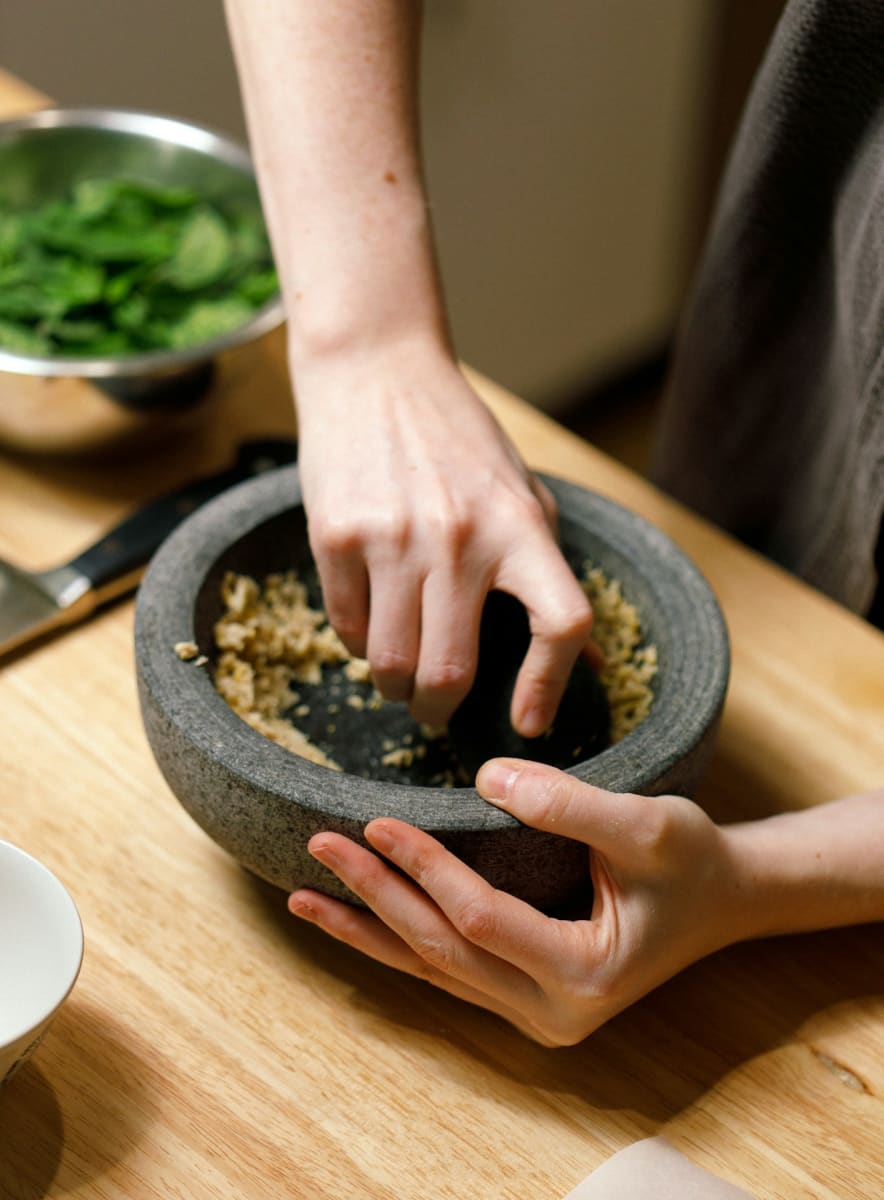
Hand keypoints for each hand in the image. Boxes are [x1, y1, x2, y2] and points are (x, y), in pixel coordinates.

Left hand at [288, 758, 742, 1045]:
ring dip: (368, 929)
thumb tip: (487, 777)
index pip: (482, 920)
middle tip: (321, 846)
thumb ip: (569, 804)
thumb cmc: (693, 860)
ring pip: (433, 970)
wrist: (724, 898)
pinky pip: (446, 969)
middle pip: (443, 951)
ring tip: (304, 898)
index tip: (379, 820)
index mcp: (585, 977)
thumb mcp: (648, 824)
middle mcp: (552, 1012)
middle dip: (377, 897)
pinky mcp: (521, 993)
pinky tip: (351, 919)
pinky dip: (394, 942)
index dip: (427, 870)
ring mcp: (533, 1011)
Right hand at [295, 339, 593, 733]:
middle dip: (439, 710)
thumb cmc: (458, 438)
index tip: (529, 720)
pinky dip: (358, 644)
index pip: (561, 623)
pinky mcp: (336, 535)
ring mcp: (393, 537)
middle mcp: (460, 535)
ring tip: (399, 677)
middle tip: (435, 708)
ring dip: (395, 686)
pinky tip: (370, 625)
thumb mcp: (523, 493)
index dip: (549, 684)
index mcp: (520, 524)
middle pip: (450, 672)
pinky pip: (346, 627)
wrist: (375, 370)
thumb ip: (551, 572)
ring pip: (390, 664)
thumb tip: (592, 660)